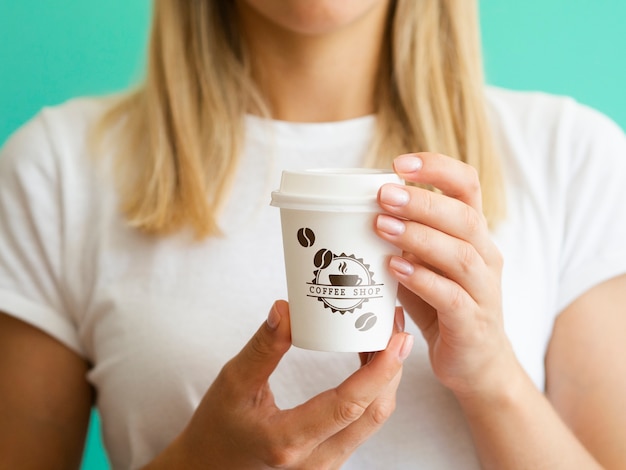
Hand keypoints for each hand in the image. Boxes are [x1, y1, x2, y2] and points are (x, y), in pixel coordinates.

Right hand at [148, 300, 412, 468]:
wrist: (209, 467)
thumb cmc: (217, 428)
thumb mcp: (232, 384)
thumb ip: (262, 348)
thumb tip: (286, 309)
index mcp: (288, 440)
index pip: (348, 406)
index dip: (379, 371)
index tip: (398, 339)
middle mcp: (315, 461)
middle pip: (373, 413)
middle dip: (391, 367)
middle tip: (395, 326)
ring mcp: (326, 464)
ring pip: (372, 420)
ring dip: (385, 378)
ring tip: (385, 336)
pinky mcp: (330, 457)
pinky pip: (363, 424)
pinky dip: (372, 391)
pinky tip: (369, 360)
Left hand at [375, 153, 516, 397]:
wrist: (476, 363)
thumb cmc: (443, 304)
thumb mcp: (424, 262)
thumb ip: (402, 238)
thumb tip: (353, 209)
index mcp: (473, 234)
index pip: (468, 186)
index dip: (438, 168)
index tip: (400, 163)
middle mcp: (485, 256)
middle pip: (464, 217)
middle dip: (422, 202)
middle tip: (383, 194)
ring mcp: (484, 290)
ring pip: (461, 254)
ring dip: (419, 237)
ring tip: (381, 226)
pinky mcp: (473, 322)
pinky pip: (452, 297)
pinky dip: (423, 280)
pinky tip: (395, 269)